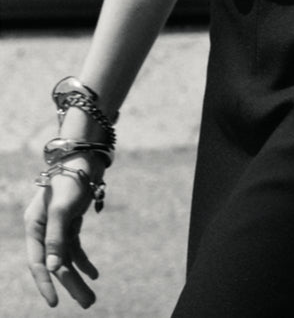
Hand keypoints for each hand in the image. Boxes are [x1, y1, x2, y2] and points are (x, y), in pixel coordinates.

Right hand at [24, 159, 100, 308]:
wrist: (85, 156)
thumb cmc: (70, 178)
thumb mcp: (62, 207)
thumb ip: (56, 237)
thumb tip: (55, 268)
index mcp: (34, 226)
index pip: (38, 262)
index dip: (45, 284)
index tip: (55, 303)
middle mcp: (43, 229)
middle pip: (55, 263)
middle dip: (70, 285)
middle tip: (89, 303)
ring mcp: (56, 226)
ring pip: (66, 259)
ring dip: (78, 277)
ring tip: (92, 297)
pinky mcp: (70, 222)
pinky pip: (75, 248)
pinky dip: (84, 261)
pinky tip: (94, 273)